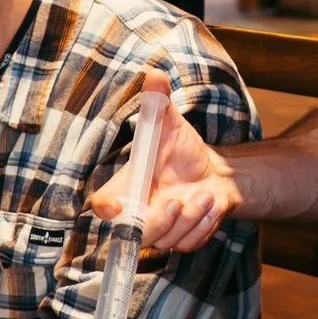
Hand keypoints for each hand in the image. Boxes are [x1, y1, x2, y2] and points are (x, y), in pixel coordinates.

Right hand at [88, 88, 240, 251]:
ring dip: (191, 219)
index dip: (106, 209)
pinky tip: (213, 205)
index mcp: (125, 188)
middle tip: (180, 201)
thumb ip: (158, 104)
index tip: (113, 207)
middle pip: (136, 233)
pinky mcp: (181, 240)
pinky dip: (204, 225)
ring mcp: (160, 231)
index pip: (104, 205)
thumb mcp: (170, 124)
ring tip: (207, 195)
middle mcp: (138, 214)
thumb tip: (156, 74)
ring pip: (167, 240)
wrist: (212, 171)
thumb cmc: (181, 149)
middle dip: (160, 221)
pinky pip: (188, 244)